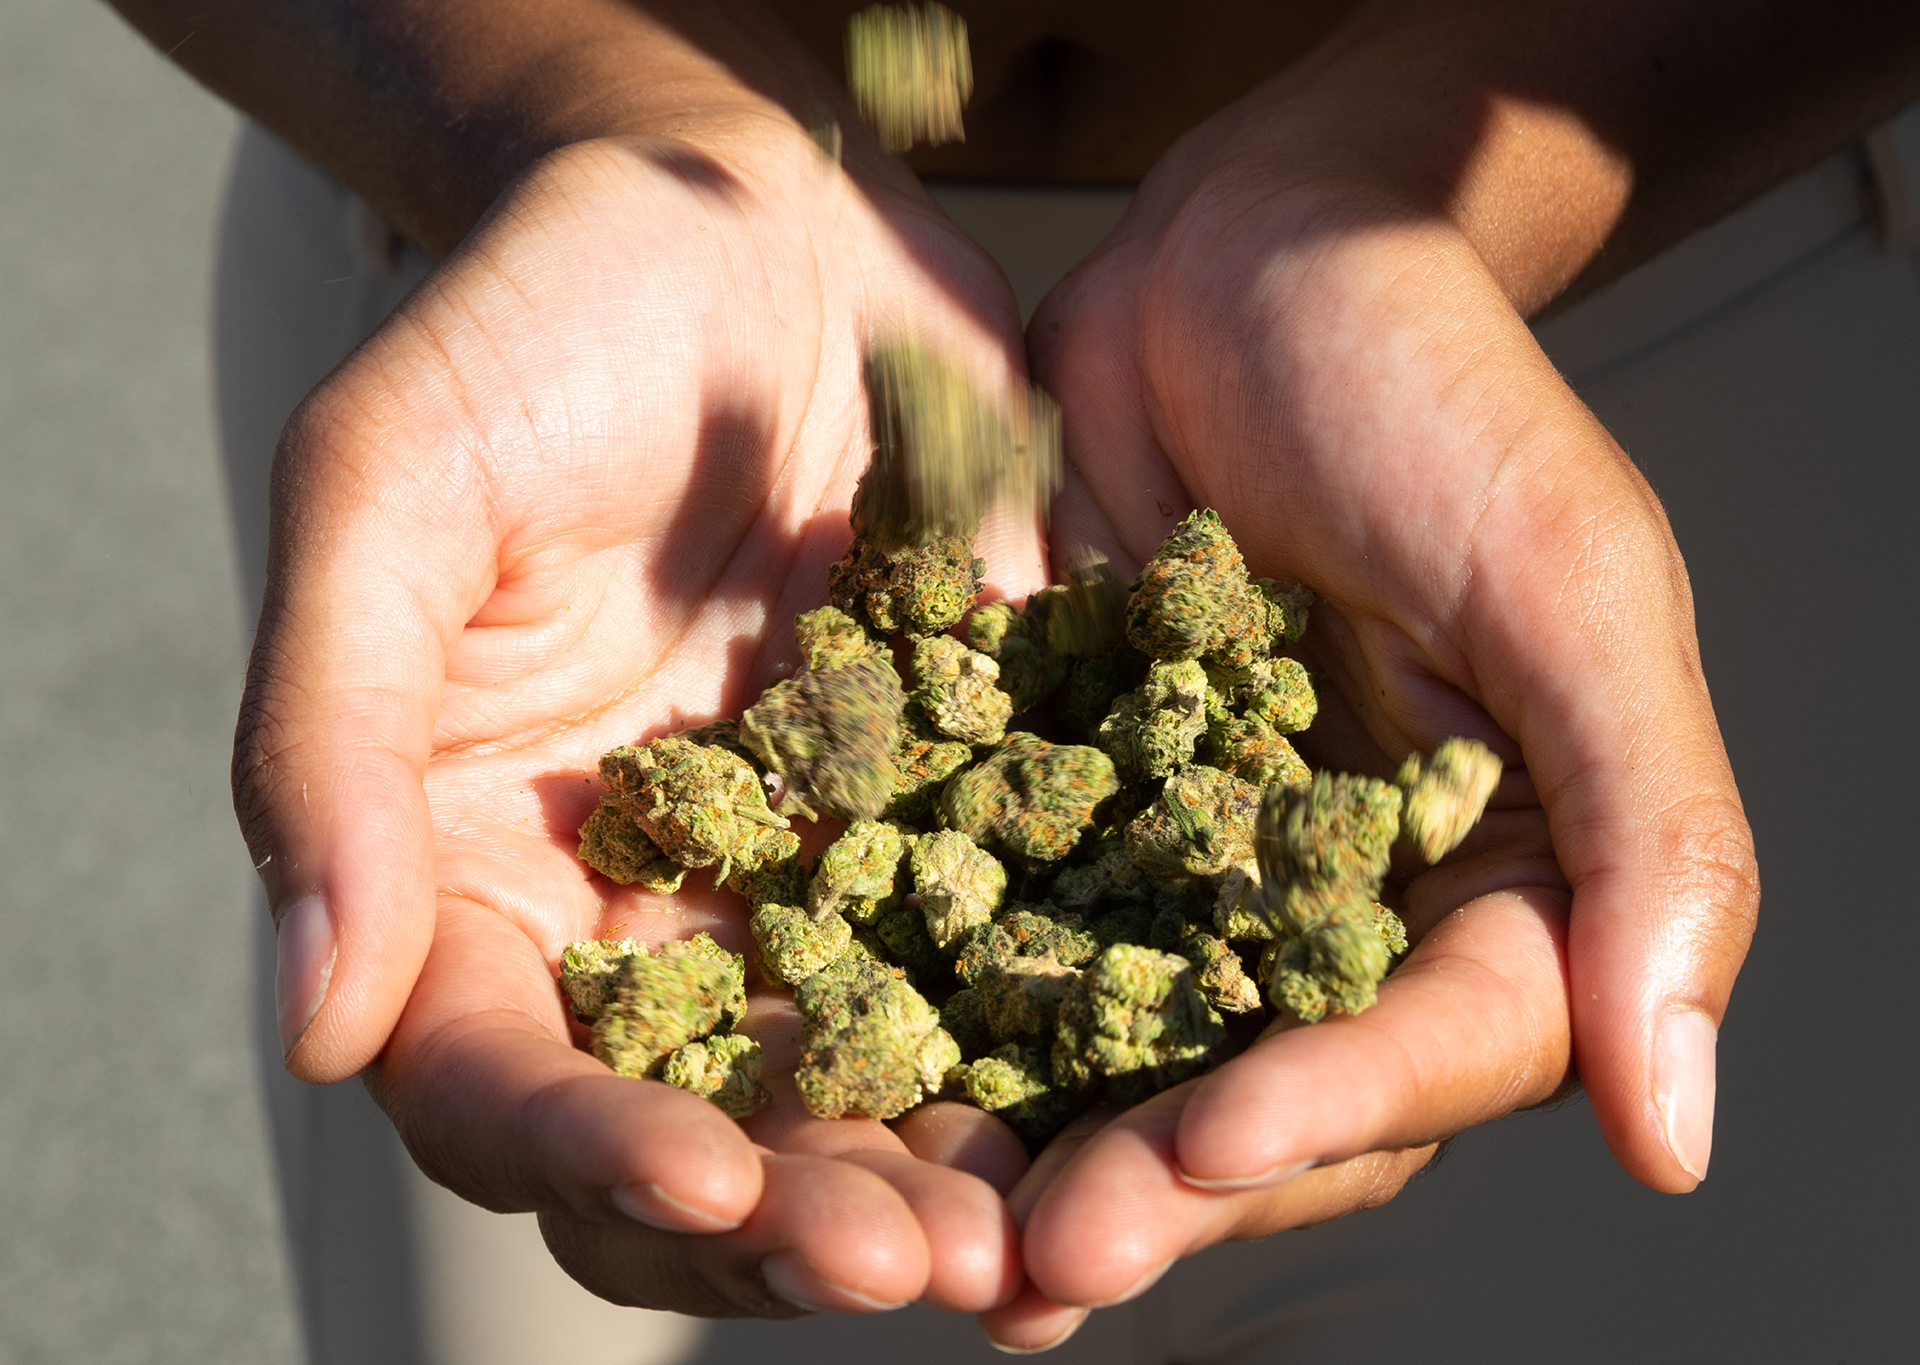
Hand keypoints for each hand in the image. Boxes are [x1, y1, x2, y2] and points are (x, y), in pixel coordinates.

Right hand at [233, 116, 1037, 1316]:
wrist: (743, 221)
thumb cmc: (538, 329)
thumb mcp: (392, 492)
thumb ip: (333, 745)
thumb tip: (315, 1019)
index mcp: (479, 870)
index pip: (501, 1074)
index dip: (584, 1149)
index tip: (696, 1178)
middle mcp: (645, 910)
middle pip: (692, 1134)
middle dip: (791, 1220)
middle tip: (912, 1266)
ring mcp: (810, 876)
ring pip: (860, 1090)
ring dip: (933, 1183)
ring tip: (1033, 1249)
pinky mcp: (958, 815)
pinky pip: (1004, 964)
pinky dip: (1058, 1052)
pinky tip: (1134, 1105)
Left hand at [982, 59, 1756, 1347]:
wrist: (1254, 259)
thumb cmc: (1440, 390)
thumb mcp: (1568, 583)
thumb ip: (1647, 839)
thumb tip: (1675, 1139)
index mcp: (1489, 886)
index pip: (1429, 1050)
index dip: (1329, 1111)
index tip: (1213, 1146)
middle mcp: (1328, 909)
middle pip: (1262, 1095)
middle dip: (1160, 1180)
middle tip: (1047, 1262)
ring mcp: (1175, 868)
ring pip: (1112, 1050)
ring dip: (1032, 1152)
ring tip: (942, 1244)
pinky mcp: (1045, 810)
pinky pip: (983, 931)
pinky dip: (928, 1013)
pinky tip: (851, 1091)